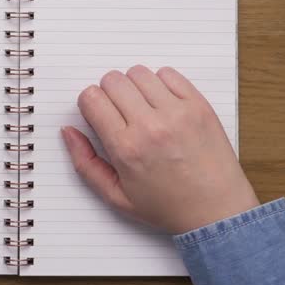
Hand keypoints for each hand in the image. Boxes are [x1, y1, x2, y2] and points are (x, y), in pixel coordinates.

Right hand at [61, 66, 258, 233]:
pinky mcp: (199, 105)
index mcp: (126, 148)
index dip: (90, 104)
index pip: (92, 98)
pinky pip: (169, 74)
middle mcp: (150, 126)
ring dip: (135, 86)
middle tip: (121, 114)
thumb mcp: (116, 197)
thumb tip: (68, 131)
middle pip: (113, 80)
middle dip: (109, 93)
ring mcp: (177, 112)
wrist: (216, 211)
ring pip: (139, 73)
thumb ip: (86, 163)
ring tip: (143, 108)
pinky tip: (163, 104)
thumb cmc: (167, 206)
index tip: (99, 115)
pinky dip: (161, 83)